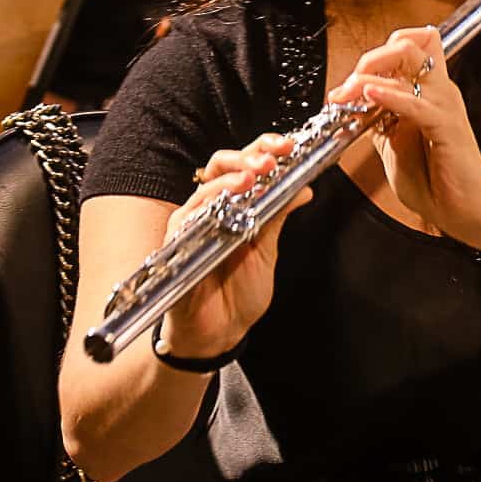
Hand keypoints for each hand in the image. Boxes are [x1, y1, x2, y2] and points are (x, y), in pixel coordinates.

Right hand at [156, 134, 312, 359]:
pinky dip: (207, 205)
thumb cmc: (239, 294)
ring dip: (231, 177)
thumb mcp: (267, 250)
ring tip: (254, 175)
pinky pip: (187, 217)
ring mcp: (192, 224)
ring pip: (205, 186)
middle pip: (221, 166)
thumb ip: (279, 215)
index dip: (263, 151)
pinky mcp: (176, 245)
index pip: (245, 166)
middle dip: (247, 155)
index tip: (287, 147)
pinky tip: (226, 201)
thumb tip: (304, 187)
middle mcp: (211, 209)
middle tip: (271, 157)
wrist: (221, 334)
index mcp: (235, 206)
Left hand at [326, 25, 480, 243]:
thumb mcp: (394, 146)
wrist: (465, 212)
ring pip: (408, 60)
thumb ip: (379, 122)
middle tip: (346, 87)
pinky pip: (416, 102)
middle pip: (405, 44)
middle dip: (369, 58)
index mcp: (429, 92)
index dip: (373, 57)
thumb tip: (354, 103)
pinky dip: (390, 96)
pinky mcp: (447, 126)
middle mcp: (439, 90)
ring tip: (348, 93)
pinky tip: (370, 95)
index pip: (406, 47)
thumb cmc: (435, 182)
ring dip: (370, 73)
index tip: (347, 87)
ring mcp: (444, 104)